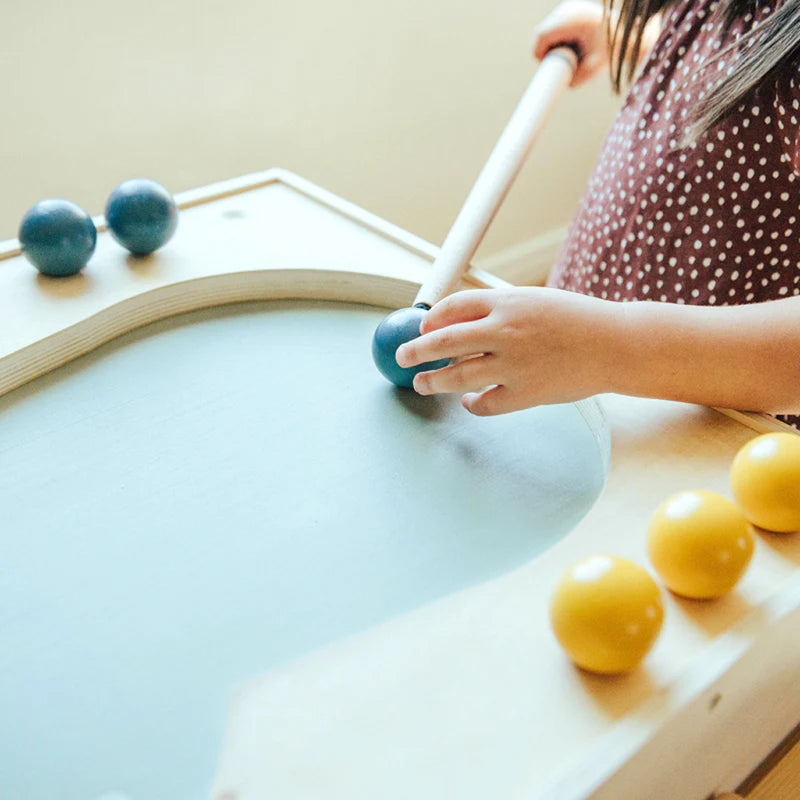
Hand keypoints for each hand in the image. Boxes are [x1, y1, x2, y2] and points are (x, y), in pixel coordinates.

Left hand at [395, 287, 622, 415]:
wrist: (616, 344)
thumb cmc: (578, 321)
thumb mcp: (535, 301)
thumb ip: (500, 310)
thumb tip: (461, 321)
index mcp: (506, 302)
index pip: (453, 307)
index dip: (431, 319)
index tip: (422, 327)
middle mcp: (504, 331)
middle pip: (443, 342)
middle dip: (415, 351)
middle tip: (402, 357)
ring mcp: (513, 364)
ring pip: (457, 377)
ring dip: (434, 382)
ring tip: (422, 384)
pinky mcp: (525, 393)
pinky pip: (486, 403)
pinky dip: (473, 404)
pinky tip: (469, 402)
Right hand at [532, 0, 607, 86]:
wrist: (625, 35)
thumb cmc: (610, 52)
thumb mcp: (592, 70)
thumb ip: (573, 80)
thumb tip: (554, 84)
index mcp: (574, 20)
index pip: (541, 35)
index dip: (539, 53)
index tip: (547, 65)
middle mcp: (569, 9)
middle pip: (541, 32)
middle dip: (545, 50)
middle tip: (560, 62)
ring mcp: (569, 6)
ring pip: (545, 29)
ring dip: (550, 44)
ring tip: (568, 52)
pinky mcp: (569, 8)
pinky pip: (553, 25)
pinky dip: (556, 37)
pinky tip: (569, 43)